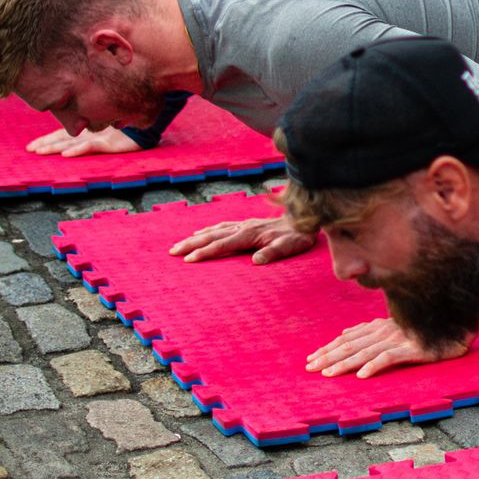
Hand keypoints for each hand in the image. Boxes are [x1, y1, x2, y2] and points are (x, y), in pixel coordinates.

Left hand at [26, 127, 143, 156]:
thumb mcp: (111, 130)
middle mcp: (90, 132)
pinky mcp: (109, 143)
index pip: (63, 134)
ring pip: (71, 142)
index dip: (47, 139)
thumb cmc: (131, 127)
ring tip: (39, 152)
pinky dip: (77, 151)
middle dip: (45, 144)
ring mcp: (99, 137)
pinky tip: (66, 155)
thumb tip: (80, 140)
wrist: (149, 123)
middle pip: (62, 138)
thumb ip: (96, 131)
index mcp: (88, 130)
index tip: (33, 146)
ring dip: (55, 148)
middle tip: (29, 150)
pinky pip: (90, 146)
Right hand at [170, 214, 316, 263]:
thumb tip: (256, 261)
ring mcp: (244, 223)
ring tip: (178, 244)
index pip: (222, 245)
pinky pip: (222, 225)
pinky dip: (208, 229)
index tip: (188, 260)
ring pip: (214, 230)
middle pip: (212, 236)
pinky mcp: (246, 223)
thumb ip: (273, 253)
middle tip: (172, 252)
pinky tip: (200, 232)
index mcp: (250, 234)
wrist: (306, 216)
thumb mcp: (290, 246)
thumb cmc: (298, 235)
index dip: (204, 252)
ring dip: (195, 237)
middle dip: (191, 244)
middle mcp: (243, 227)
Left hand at [306, 317, 466, 377]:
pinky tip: (362, 375)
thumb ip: (370, 329)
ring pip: (365, 352)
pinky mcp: (412, 349)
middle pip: (351, 345)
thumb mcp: (393, 325)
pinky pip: (390, 357)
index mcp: (378, 326)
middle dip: (328, 357)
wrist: (452, 321)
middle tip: (310, 368)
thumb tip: (345, 334)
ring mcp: (398, 339)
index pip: (347, 339)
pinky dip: (374, 365)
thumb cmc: (422, 325)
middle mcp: (384, 331)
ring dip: (344, 363)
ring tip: (328, 374)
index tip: (311, 359)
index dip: (328, 348)